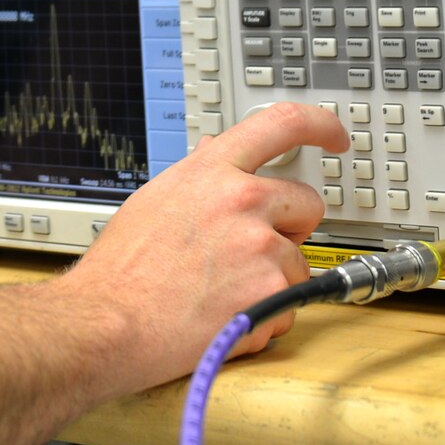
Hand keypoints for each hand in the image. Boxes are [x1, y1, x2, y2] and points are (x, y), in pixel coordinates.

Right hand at [62, 101, 348, 396]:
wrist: (109, 322)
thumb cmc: (123, 269)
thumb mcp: (155, 200)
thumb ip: (197, 175)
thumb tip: (216, 154)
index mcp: (211, 171)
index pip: (283, 123)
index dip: (321, 125)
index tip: (334, 136)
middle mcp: (241, 199)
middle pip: (307, 203)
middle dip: (289, 229)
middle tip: (249, 254)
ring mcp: (260, 245)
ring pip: (299, 262)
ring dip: (275, 280)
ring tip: (223, 293)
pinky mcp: (272, 290)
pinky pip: (292, 304)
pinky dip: (268, 316)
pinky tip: (227, 315)